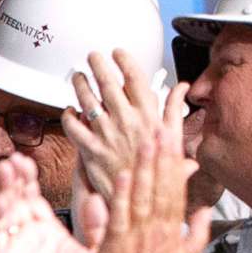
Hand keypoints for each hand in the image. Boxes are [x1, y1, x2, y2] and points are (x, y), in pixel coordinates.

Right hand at [0, 154, 102, 252]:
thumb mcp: (98, 249)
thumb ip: (97, 224)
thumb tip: (98, 198)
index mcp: (49, 234)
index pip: (33, 199)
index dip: (28, 179)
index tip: (28, 160)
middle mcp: (28, 239)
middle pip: (15, 201)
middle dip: (13, 179)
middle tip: (14, 158)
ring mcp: (16, 250)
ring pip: (5, 214)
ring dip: (3, 191)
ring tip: (6, 168)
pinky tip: (2, 198)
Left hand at [61, 48, 164, 205]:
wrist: (141, 200)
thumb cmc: (158, 171)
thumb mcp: (174, 138)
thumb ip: (175, 109)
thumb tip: (183, 87)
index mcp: (147, 115)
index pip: (135, 78)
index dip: (124, 61)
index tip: (117, 52)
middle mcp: (126, 121)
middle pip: (108, 84)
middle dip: (98, 65)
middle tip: (92, 56)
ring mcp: (106, 134)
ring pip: (88, 101)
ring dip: (81, 85)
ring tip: (77, 77)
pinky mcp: (91, 151)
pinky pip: (74, 128)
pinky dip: (68, 117)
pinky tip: (68, 111)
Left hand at [93, 103, 210, 252]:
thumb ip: (197, 233)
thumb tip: (206, 210)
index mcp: (174, 233)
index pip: (176, 190)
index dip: (175, 163)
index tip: (175, 140)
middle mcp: (157, 231)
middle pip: (161, 187)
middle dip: (162, 156)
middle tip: (162, 127)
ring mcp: (136, 238)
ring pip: (142, 196)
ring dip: (144, 167)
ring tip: (146, 140)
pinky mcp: (115, 247)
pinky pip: (121, 215)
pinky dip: (123, 194)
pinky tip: (125, 173)